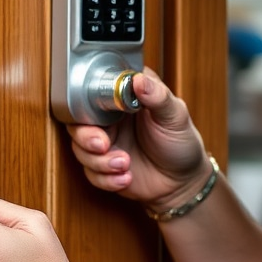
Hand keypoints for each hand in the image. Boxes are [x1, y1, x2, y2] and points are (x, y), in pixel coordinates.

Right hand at [67, 67, 210, 211]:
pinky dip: (106, 179)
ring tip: (124, 164)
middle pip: (78, 123)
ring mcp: (105, 144)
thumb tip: (139, 80)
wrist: (183, 181)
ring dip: (99, 162)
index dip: (90, 102)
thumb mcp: (175, 115)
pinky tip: (126, 178)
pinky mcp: (103, 168)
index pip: (94, 92)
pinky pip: (91, 173)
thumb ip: (158, 96)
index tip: (102, 113)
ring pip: (80, 150)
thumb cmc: (181, 142)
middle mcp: (109, 120)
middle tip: (103, 145)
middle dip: (86, 137)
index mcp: (123, 99)